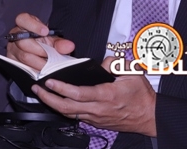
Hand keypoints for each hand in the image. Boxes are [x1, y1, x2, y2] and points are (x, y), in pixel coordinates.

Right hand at [6, 13, 75, 69]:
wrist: (38, 53)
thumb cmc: (44, 42)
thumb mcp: (52, 40)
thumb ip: (60, 43)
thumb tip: (69, 46)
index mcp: (24, 24)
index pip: (22, 19)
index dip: (33, 25)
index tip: (46, 31)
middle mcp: (15, 35)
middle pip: (23, 42)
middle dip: (40, 50)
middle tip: (52, 57)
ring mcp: (11, 49)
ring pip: (23, 56)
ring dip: (39, 63)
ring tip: (50, 66)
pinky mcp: (12, 62)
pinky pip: (23, 68)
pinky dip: (34, 70)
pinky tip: (43, 72)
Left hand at [32, 57, 156, 135]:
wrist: (149, 117)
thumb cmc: (141, 96)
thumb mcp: (132, 74)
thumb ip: (116, 64)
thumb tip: (102, 63)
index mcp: (106, 96)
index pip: (78, 93)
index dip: (62, 88)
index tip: (50, 81)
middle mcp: (98, 110)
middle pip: (67, 107)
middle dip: (49, 98)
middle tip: (37, 89)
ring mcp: (96, 118)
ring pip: (69, 114)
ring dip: (53, 104)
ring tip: (43, 94)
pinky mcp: (97, 123)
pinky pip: (77, 116)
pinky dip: (64, 109)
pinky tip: (58, 102)